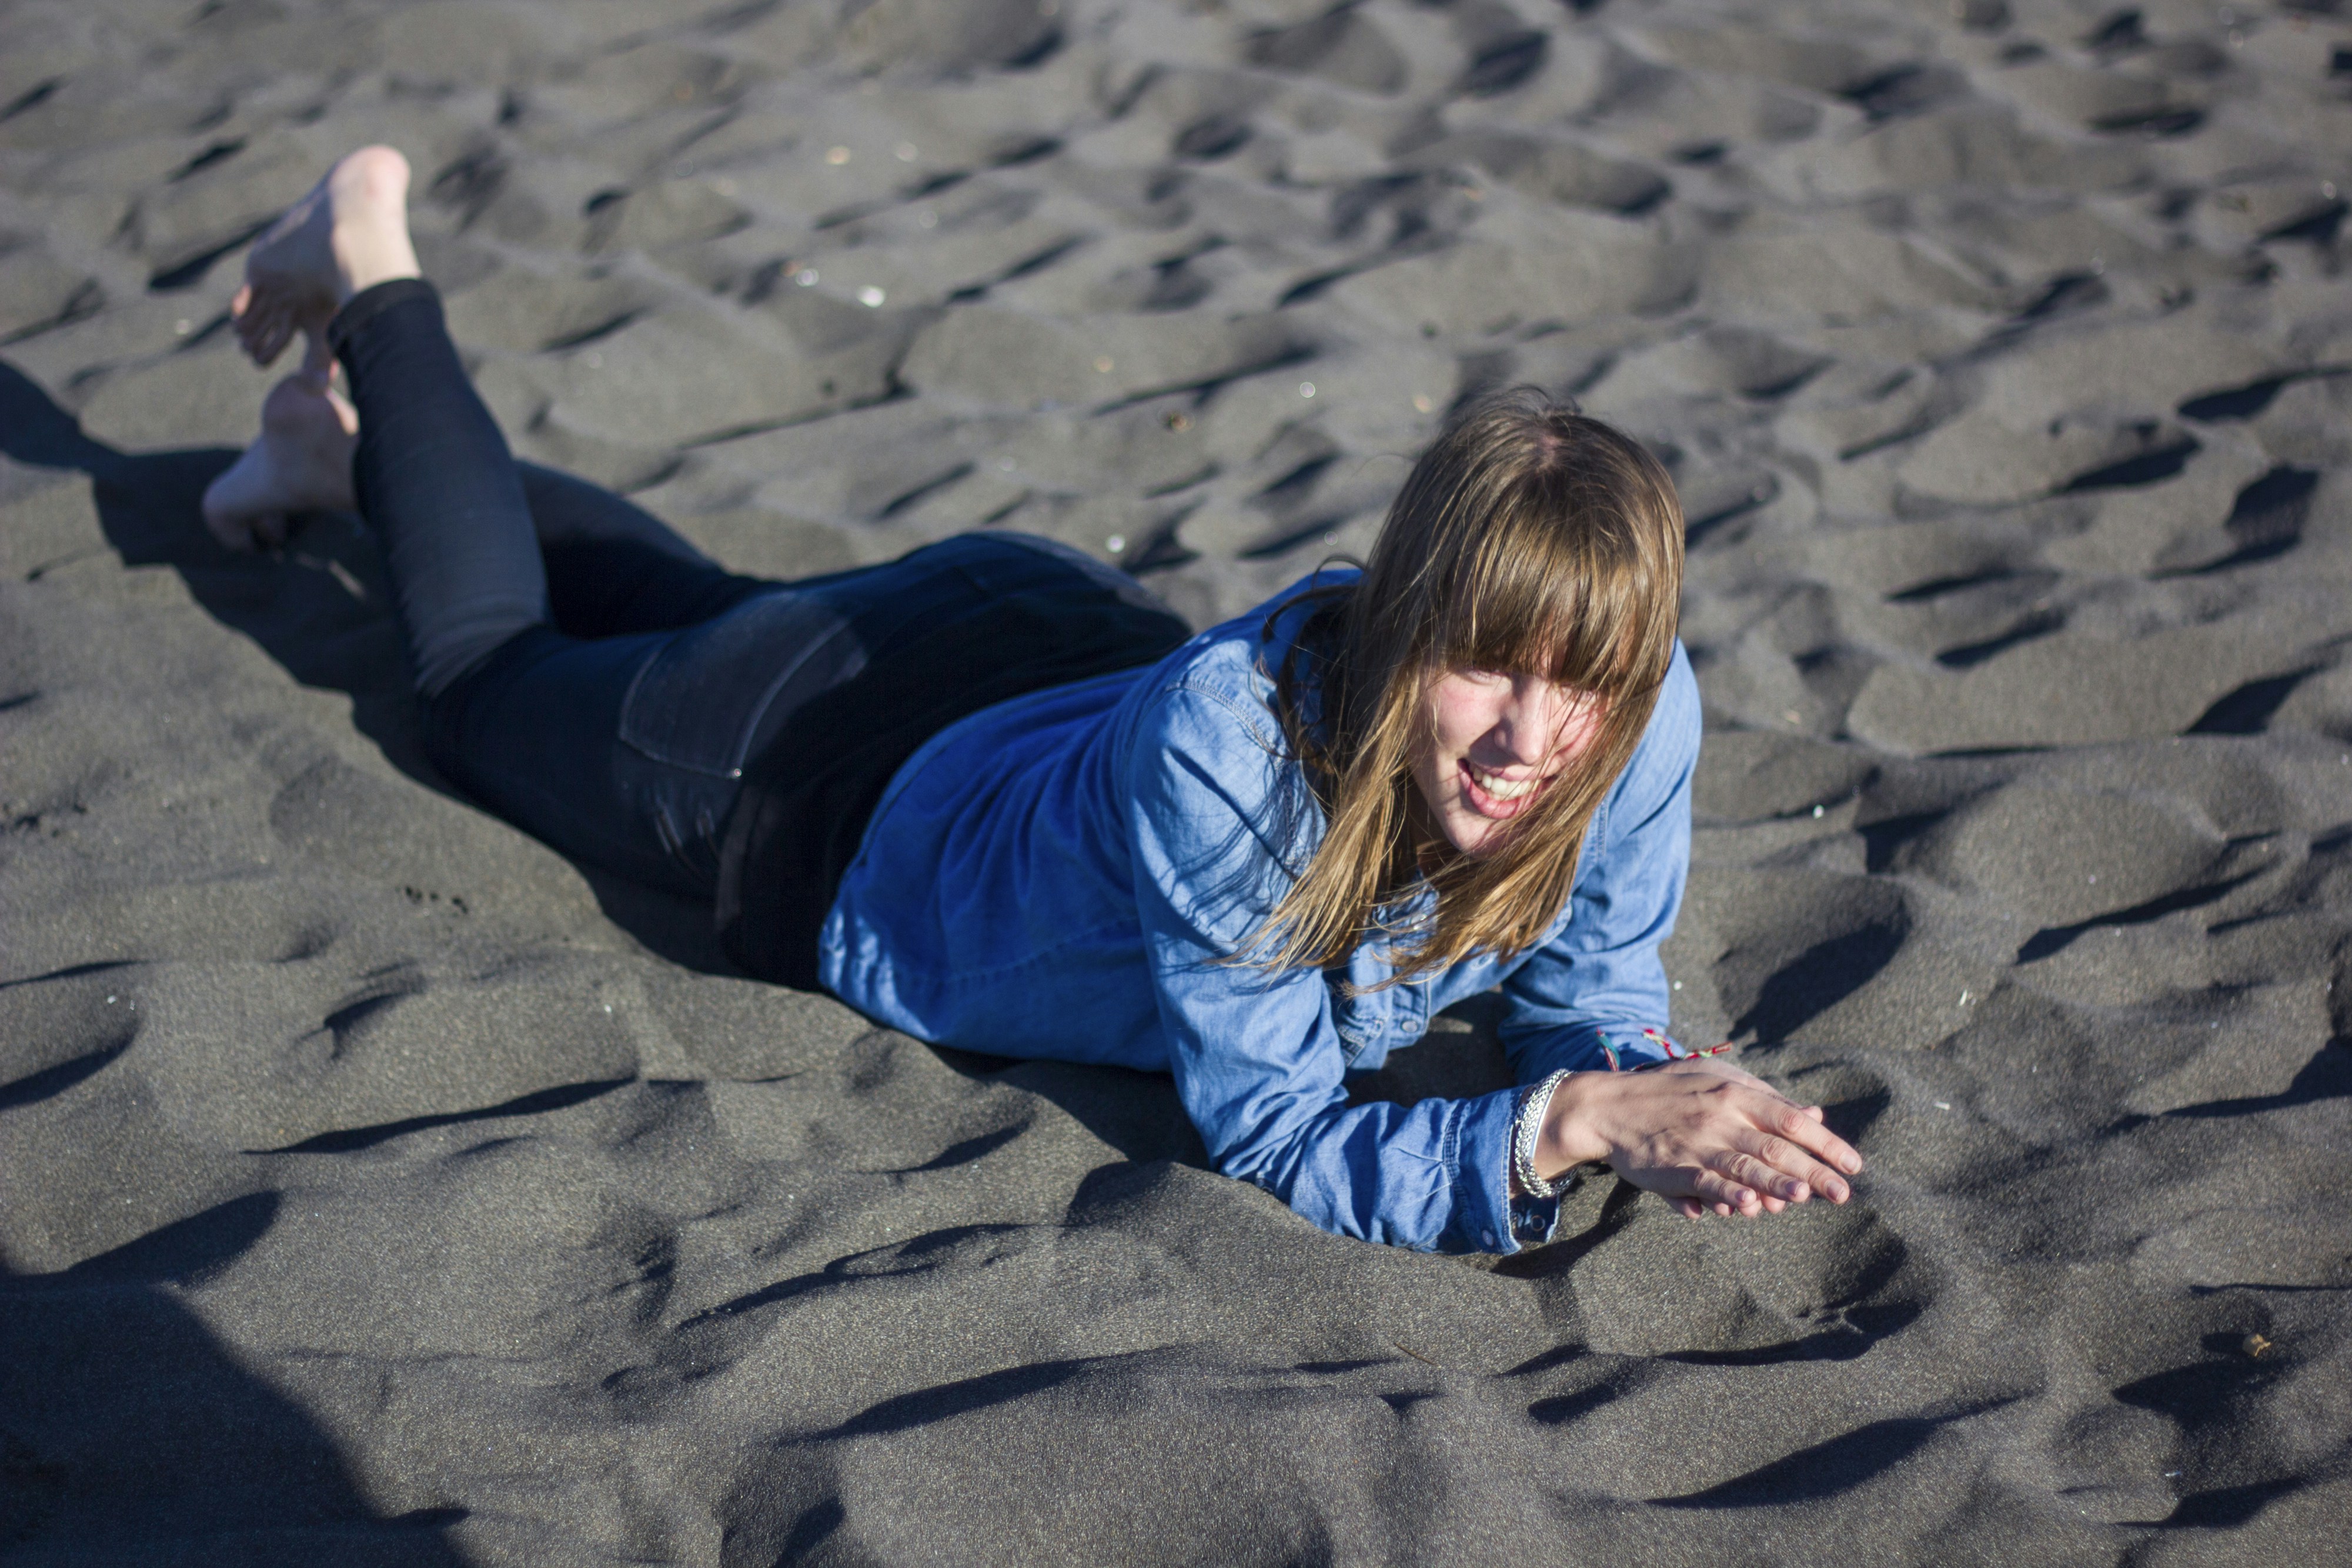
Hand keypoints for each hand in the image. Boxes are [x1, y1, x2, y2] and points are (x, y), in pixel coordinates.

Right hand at [1537, 1061, 1861, 1218]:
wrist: (1610, 1105)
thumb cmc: (1672, 1093)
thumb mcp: (1719, 1084)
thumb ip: (1766, 1101)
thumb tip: (1814, 1116)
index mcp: (1736, 1095)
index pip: (1790, 1118)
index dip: (1825, 1142)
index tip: (1853, 1164)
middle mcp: (1721, 1117)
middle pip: (1774, 1146)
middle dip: (1812, 1171)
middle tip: (1843, 1193)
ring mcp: (1697, 1143)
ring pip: (1743, 1165)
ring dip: (1774, 1183)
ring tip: (1804, 1197)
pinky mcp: (1674, 1168)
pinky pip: (1704, 1183)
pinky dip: (1725, 1194)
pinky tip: (1746, 1206)